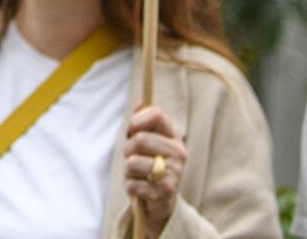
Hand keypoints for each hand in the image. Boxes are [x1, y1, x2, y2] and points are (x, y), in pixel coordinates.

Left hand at [124, 105, 187, 237]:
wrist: (162, 203)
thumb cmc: (150, 168)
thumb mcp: (147, 144)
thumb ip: (143, 123)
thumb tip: (140, 103)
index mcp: (174, 137)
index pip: (156, 115)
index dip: (136, 120)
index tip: (130, 130)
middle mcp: (178, 153)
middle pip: (139, 139)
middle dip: (128, 150)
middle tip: (132, 158)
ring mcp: (174, 172)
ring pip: (132, 162)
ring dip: (128, 171)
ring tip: (137, 175)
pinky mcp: (165, 191)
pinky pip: (133, 184)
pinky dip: (131, 187)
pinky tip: (141, 190)